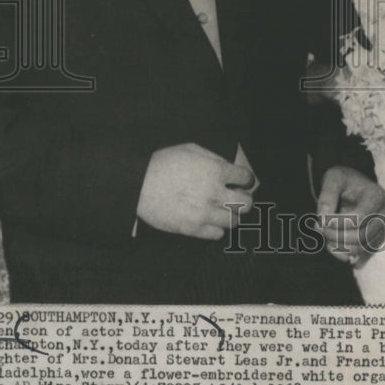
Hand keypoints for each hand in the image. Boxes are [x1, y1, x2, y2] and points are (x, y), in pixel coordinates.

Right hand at [136, 143, 254, 238]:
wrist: (138, 183)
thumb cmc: (163, 162)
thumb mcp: (191, 149)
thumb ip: (215, 158)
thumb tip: (230, 167)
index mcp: (215, 171)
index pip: (246, 178)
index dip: (246, 179)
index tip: (243, 181)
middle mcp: (213, 193)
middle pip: (246, 204)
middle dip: (245, 200)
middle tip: (238, 198)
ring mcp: (203, 213)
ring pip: (234, 222)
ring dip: (232, 215)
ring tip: (224, 210)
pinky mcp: (192, 228)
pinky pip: (217, 235)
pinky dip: (217, 228)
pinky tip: (210, 220)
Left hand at [316, 166, 384, 265]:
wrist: (350, 185)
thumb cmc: (343, 180)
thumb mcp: (333, 179)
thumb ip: (326, 196)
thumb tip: (322, 219)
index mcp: (377, 196)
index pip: (360, 218)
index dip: (338, 222)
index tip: (322, 219)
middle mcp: (383, 215)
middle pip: (361, 235)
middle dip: (336, 235)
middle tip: (320, 227)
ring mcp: (380, 229)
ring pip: (360, 248)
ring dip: (338, 245)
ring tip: (324, 233)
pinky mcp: (372, 240)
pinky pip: (358, 255)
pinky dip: (341, 253)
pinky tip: (330, 244)